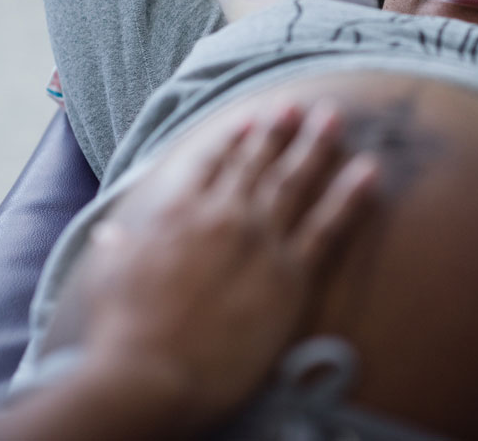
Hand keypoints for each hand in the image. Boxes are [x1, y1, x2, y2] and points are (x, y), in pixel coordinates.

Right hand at [79, 102, 377, 428]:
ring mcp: (260, 239)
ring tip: (334, 116)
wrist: (151, 373)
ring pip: (295, 181)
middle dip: (280, 130)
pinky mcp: (291, 273)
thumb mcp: (107, 278)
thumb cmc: (121, 331)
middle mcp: (223, 214)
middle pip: (258, 162)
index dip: (234, 137)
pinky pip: (328, 224)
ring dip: (316, 145)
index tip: (250, 118)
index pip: (211, 161)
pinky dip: (350, 194)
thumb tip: (109, 234)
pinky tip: (369, 169)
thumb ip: (115, 248)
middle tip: (299, 104)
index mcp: (178, 211)